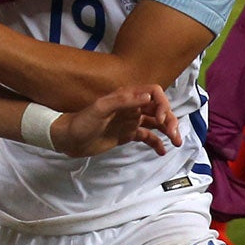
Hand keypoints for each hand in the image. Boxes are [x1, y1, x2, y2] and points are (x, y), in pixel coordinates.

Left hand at [53, 84, 181, 156]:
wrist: (69, 139)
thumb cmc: (81, 122)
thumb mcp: (100, 109)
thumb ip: (123, 101)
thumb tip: (147, 97)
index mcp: (127, 96)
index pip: (154, 92)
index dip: (162, 104)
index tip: (159, 119)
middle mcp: (132, 106)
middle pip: (159, 108)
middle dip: (169, 120)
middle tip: (174, 136)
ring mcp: (130, 121)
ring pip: (156, 123)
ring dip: (168, 130)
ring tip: (176, 142)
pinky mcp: (127, 134)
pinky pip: (147, 136)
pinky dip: (156, 143)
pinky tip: (162, 152)